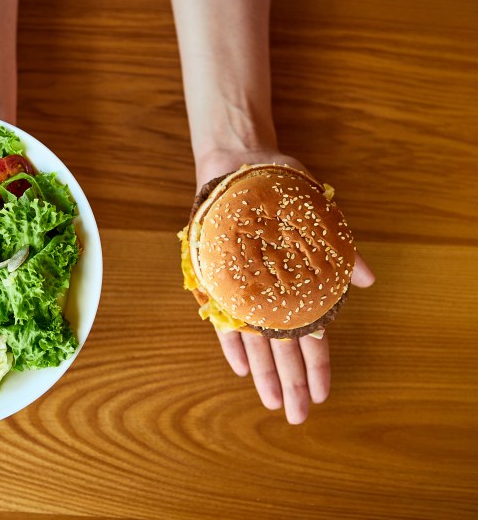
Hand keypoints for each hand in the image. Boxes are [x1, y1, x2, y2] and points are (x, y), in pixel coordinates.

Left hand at [196, 148, 375, 423]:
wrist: (238, 167)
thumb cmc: (282, 191)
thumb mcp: (317, 217)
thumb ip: (340, 251)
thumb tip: (367, 280)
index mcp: (298, 285)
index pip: (311, 337)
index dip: (318, 368)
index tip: (323, 395)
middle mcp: (271, 294)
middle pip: (284, 350)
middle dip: (293, 384)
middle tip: (298, 417)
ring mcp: (243, 291)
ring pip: (256, 343)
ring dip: (264, 374)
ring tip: (274, 403)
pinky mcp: (216, 282)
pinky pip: (223, 319)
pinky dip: (231, 342)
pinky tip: (239, 367)